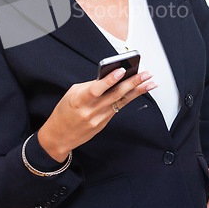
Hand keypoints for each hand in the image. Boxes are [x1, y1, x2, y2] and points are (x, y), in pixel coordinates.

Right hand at [38, 68, 156, 162]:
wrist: (59, 136)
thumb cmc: (64, 112)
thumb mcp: (72, 94)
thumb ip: (90, 86)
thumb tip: (109, 77)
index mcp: (79, 100)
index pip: (96, 89)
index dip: (109, 80)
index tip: (122, 70)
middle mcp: (91, 111)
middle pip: (115, 95)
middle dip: (133, 83)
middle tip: (146, 74)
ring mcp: (99, 119)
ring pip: (121, 101)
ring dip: (137, 91)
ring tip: (149, 82)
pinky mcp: (104, 123)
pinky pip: (118, 108)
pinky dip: (129, 98)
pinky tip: (138, 91)